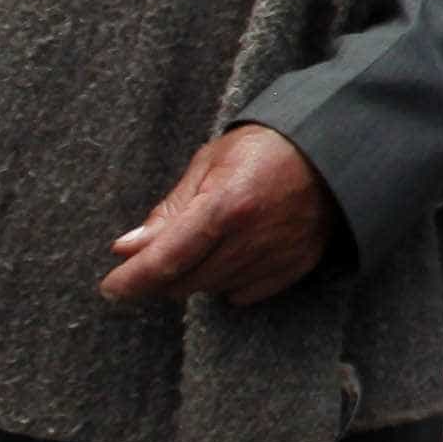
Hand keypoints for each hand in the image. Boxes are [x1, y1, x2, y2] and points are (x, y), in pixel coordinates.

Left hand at [99, 124, 334, 309]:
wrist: (331, 149)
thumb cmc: (264, 147)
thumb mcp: (208, 164)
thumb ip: (168, 212)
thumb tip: (127, 248)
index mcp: (226, 205)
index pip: (166, 259)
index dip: (132, 280)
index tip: (110, 288)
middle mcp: (252, 238)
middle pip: (185, 282)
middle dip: (160, 276)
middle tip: (151, 258)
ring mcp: (276, 256)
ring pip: (212, 289)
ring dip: (193, 277)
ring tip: (197, 247)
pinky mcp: (295, 267)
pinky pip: (244, 293)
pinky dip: (226, 282)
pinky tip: (229, 256)